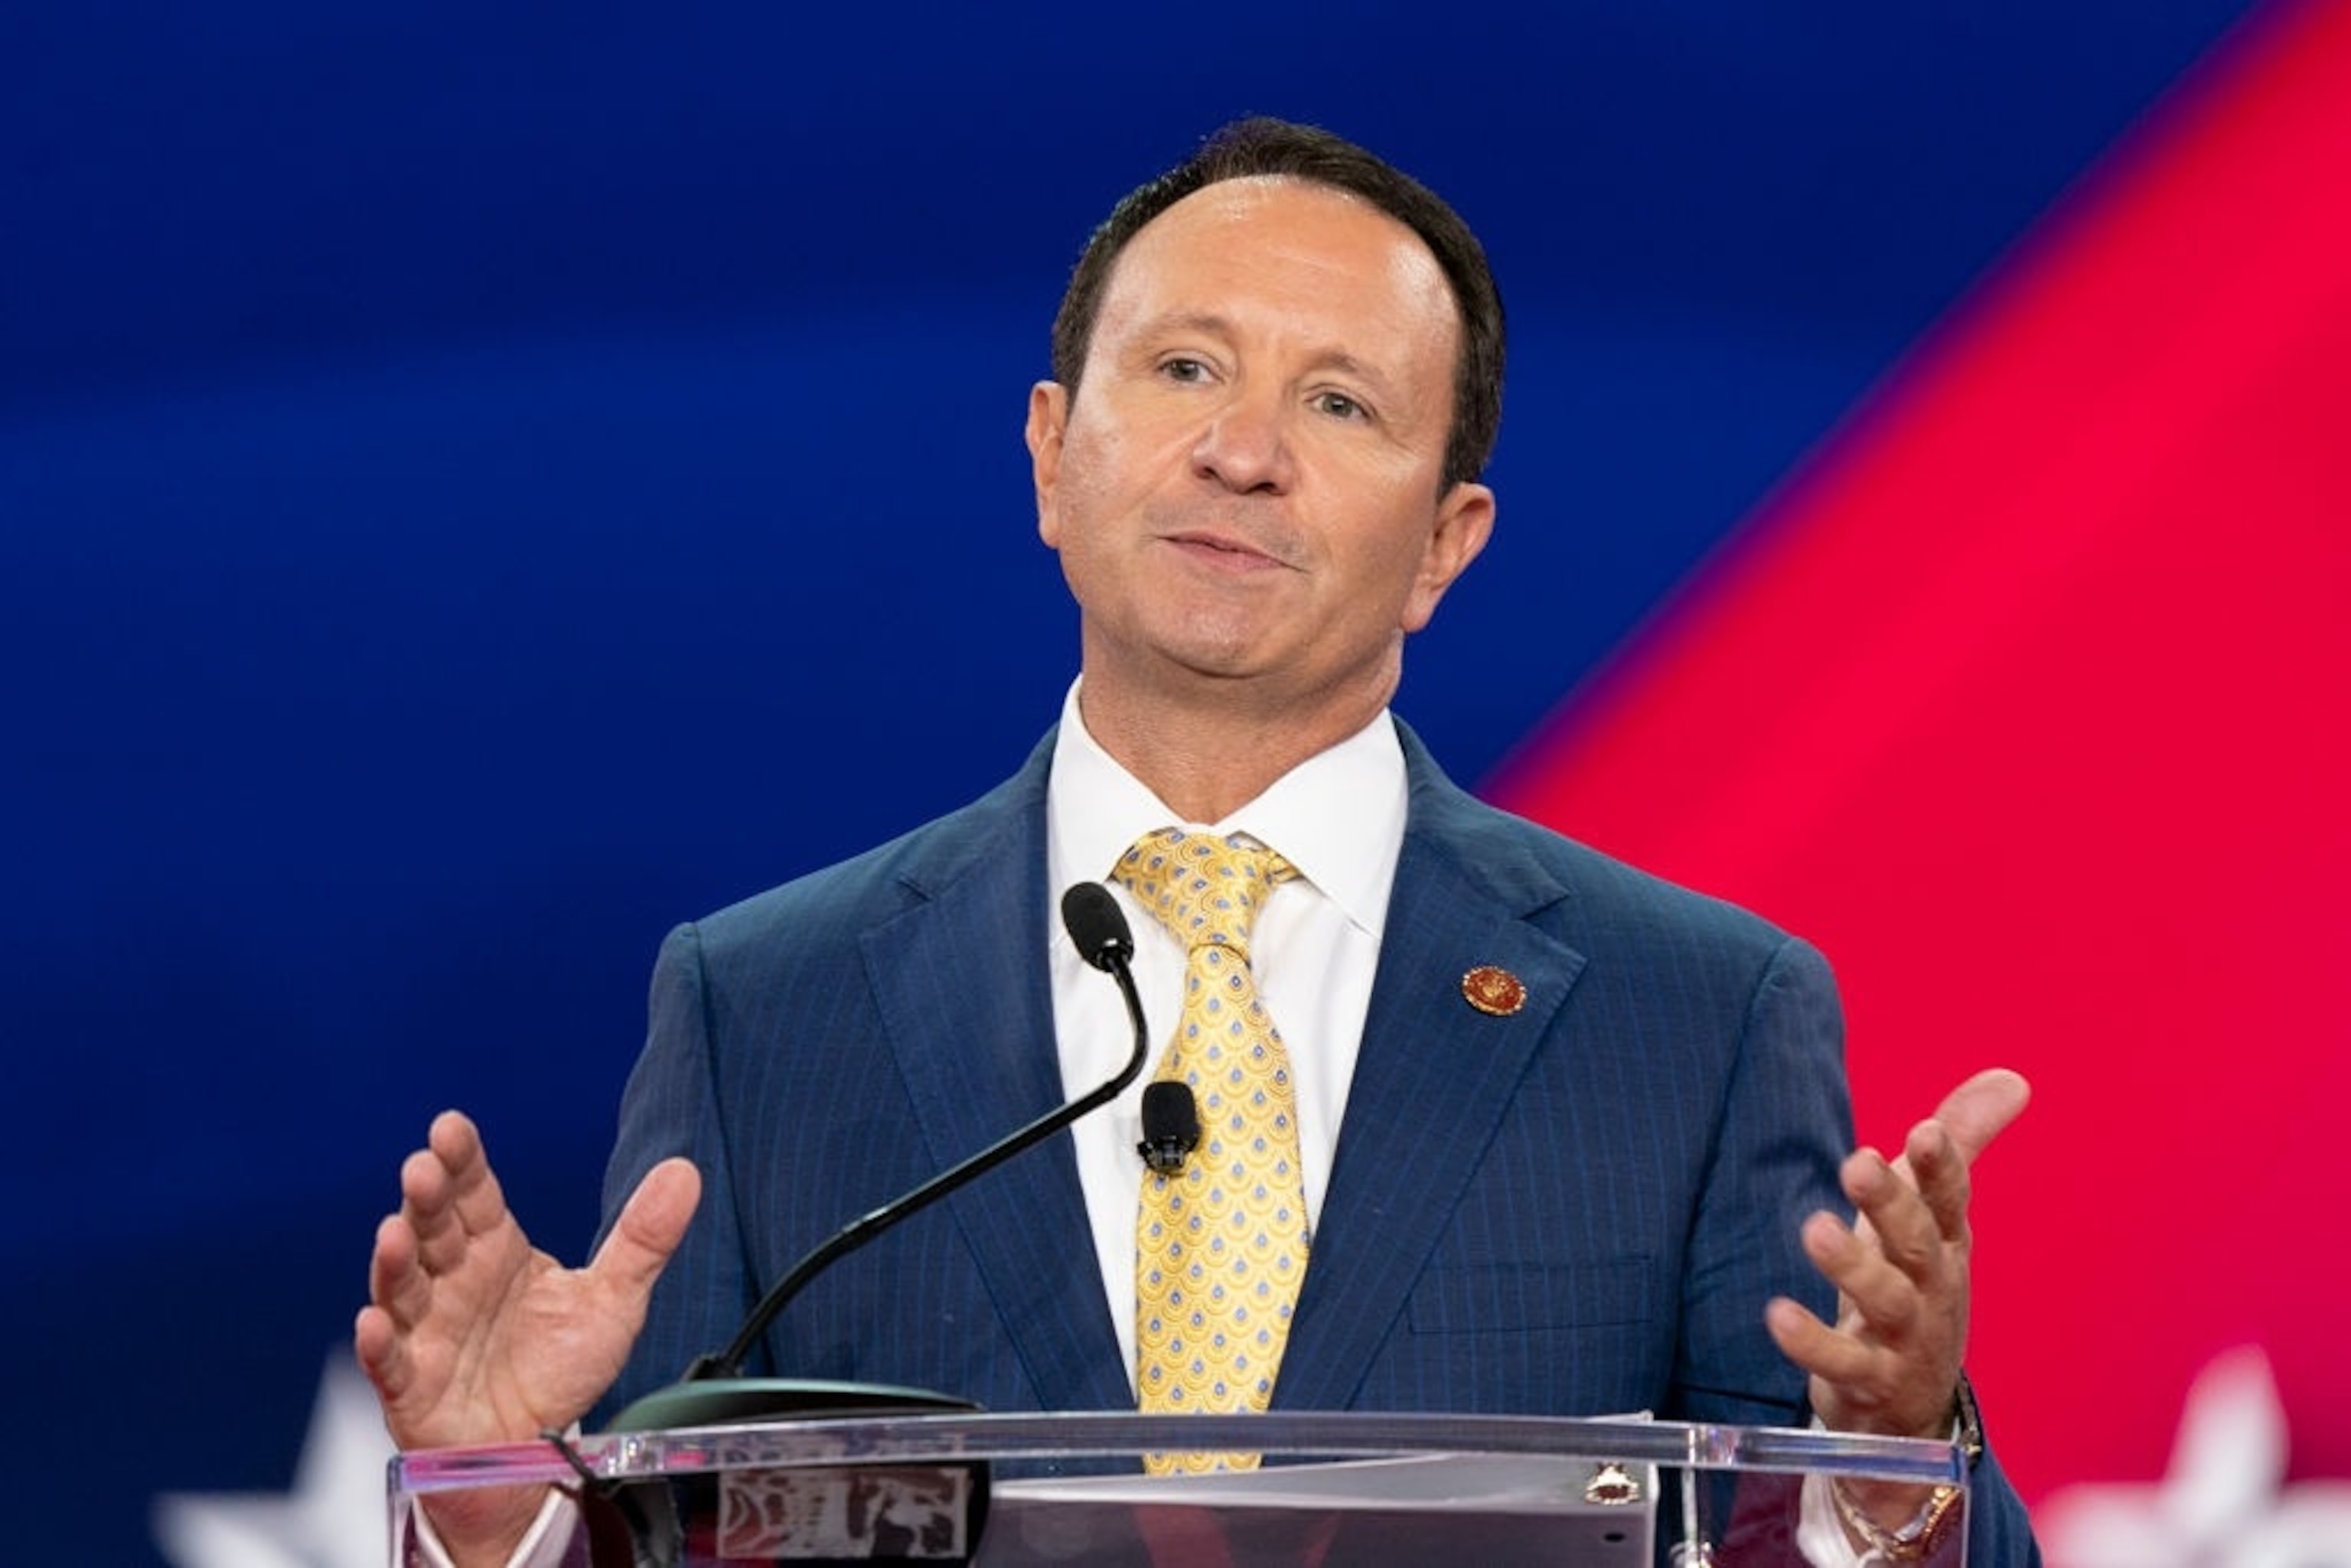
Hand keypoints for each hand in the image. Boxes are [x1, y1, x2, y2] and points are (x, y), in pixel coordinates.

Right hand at [354, 1110, 698, 1562]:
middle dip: (426, 1199)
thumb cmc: (558, 1367)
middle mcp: (454, 1281)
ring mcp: (427, 1330)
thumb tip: (683, 1170)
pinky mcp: (412, 1386)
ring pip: (404, 1288)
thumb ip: (643, 1238)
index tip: (452, 1127)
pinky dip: (379, 1345)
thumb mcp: (613, 1300)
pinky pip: (390, 1363)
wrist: (535, 1447)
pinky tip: (374, 1324)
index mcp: (495, 1250)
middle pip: (434, 1230)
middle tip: (424, 1168)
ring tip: (394, 1234)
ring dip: (395, 1262)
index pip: (474, 1194)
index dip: (462, 1161)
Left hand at [1765, 1068, 2029, 1443]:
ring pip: (1884, 1299)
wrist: (1910, 1401)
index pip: (1949, 1199)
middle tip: (1857, 1163)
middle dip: (1891, 1203)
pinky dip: (1813, 1342)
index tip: (1925, 1130)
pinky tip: (1778, 1314)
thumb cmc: (1914, 1284)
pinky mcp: (1871, 1380)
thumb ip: (1961, 1146)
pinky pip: (1844, 1363)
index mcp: (1945, 1241)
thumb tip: (2012, 1079)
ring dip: (1851, 1265)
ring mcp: (1905, 1337)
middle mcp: (1932, 1286)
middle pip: (1917, 1242)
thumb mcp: (1933, 1215)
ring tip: (1814, 1230)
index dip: (1944, 1167)